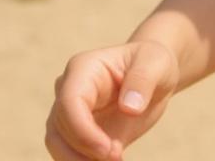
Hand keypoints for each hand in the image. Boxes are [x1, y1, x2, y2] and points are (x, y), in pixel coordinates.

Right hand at [45, 40, 178, 159]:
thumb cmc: (153, 64)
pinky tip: (114, 160)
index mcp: (83, 69)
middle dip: (83, 152)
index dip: (82, 131)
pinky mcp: (79, 134)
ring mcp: (70, 114)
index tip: (108, 149)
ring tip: (116, 159)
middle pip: (58, 130)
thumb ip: (142, 81)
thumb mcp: (156, 63)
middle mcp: (69, 91)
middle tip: (116, 157)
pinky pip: (71, 155)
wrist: (155, 77)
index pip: (69, 103)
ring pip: (58, 147)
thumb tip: (129, 108)